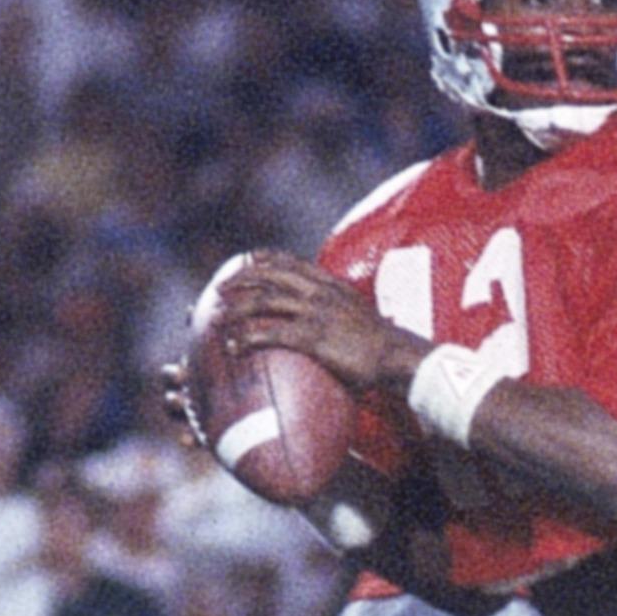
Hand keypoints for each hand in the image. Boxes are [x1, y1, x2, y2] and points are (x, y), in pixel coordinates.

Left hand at [212, 250, 413, 389]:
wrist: (398, 357)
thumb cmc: (382, 345)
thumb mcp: (360, 315)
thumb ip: (341, 310)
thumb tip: (330, 321)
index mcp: (331, 284)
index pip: (291, 262)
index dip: (264, 259)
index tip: (247, 259)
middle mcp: (320, 292)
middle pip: (269, 276)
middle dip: (240, 280)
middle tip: (219, 290)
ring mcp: (315, 313)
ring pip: (264, 301)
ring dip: (236, 309)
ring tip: (218, 318)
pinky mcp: (312, 337)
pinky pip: (270, 333)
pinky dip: (246, 339)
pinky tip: (234, 347)